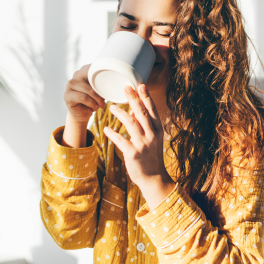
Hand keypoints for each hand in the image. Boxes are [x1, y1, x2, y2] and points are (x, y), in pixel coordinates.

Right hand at [64, 64, 105, 123]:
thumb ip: (103, 84)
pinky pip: (83, 97)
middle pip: (91, 78)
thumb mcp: (99, 90)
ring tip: (100, 104)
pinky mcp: (67, 95)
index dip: (102, 73)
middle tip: (105, 98)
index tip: (111, 80)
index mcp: (83, 71)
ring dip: (97, 99)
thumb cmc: (92, 100)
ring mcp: (70, 85)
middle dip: (100, 90)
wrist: (82, 114)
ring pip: (88, 89)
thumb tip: (114, 82)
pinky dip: (91, 103)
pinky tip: (94, 107)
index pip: (93, 67)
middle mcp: (75, 76)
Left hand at [103, 85, 175, 208]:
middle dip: (134, 99)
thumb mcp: (153, 139)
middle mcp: (152, 135)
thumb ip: (145, 125)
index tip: (140, 85)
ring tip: (111, 107)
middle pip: (142, 113)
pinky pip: (120, 140)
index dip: (146, 97)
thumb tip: (136, 110)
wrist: (154, 178)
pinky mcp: (133, 154)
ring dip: (120, 113)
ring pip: (131, 123)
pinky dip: (112, 133)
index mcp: (157, 130)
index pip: (152, 110)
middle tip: (126, 87)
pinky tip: (106, 128)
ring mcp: (143, 144)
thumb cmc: (151, 157)